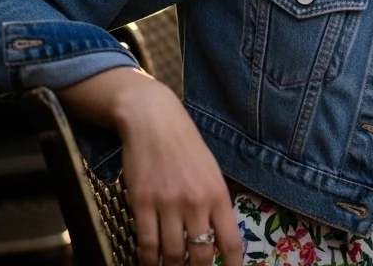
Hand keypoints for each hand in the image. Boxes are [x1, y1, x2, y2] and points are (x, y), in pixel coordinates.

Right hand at [112, 77, 243, 265]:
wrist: (153, 121)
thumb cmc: (186, 146)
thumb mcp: (211, 172)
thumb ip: (215, 204)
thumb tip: (218, 239)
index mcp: (218, 194)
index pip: (230, 241)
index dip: (231, 265)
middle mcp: (195, 202)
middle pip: (200, 253)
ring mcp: (167, 204)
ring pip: (172, 253)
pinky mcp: (142, 203)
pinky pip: (146, 243)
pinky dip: (148, 259)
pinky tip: (151, 263)